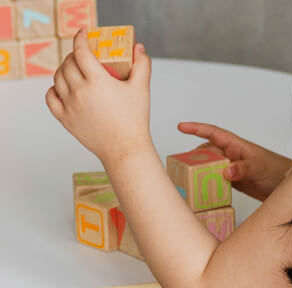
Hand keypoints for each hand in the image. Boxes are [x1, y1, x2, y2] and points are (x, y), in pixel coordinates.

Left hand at [46, 30, 151, 166]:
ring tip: (73, 71)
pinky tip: (62, 88)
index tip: (83, 34)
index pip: (81, 51)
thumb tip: (139, 48)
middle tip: (81, 56)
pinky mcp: (65, 119)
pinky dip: (54, 89)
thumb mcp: (142, 91)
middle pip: (68, 63)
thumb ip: (142, 66)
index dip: (80, 38)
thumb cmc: (135, 122)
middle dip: (73, 55)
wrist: (126, 150)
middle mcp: (80, 91)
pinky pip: (51, 97)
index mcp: (98, 81)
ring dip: (63, 70)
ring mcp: (70, 105)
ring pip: (57, 78)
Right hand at [176, 123, 291, 201]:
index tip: (180, 127)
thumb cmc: (276, 170)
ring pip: (210, 167)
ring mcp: (231, 169)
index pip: (212, 132)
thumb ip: (242, 168)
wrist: (287, 186)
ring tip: (187, 178)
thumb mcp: (259, 167)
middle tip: (180, 165)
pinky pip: (217, 180)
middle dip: (193, 156)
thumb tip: (225, 172)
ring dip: (200, 172)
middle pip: (207, 152)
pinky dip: (209, 184)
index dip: (196, 128)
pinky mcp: (234, 182)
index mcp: (235, 145)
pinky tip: (202, 190)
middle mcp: (231, 155)